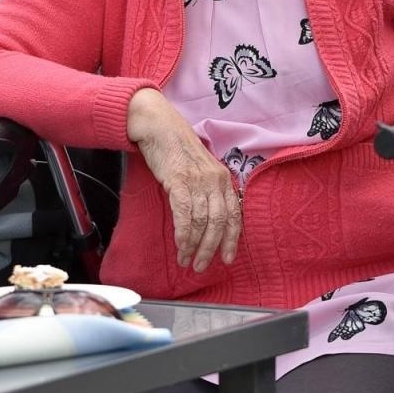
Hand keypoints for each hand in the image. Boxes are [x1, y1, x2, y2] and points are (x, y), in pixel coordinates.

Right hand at [126, 88, 241, 271]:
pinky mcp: (180, 180)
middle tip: (201, 266)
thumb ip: (206, 190)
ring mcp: (198, 180)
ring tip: (186, 260)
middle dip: (211, 249)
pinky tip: (180, 246)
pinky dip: (183, 234)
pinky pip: (185, 214)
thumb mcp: (199, 169)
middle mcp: (215, 180)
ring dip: (194, 246)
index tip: (227, 258)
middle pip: (219, 223)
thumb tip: (206, 220)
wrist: (158, 126)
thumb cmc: (176, 148)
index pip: (234, 214)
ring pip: (202, 222)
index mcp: (223, 178)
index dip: (232, 239)